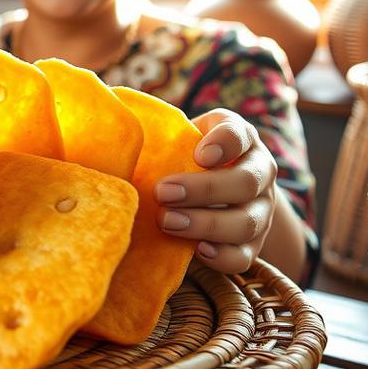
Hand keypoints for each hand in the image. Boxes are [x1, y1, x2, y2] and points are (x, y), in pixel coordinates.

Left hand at [154, 109, 277, 273]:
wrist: (217, 192)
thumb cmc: (184, 158)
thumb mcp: (179, 136)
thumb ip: (159, 128)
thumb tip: (107, 113)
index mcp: (241, 139)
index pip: (240, 134)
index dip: (224, 142)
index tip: (199, 154)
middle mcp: (259, 173)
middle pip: (246, 182)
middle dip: (204, 189)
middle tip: (163, 192)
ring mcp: (260, 212)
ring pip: (245, 222)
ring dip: (205, 224)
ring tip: (168, 222)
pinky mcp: (252, 245)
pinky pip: (244, 256)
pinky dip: (221, 255)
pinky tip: (196, 250)